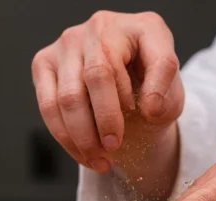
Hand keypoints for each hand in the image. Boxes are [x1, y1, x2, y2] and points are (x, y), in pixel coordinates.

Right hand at [31, 11, 183, 175]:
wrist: (125, 95)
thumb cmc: (148, 93)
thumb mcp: (170, 98)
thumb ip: (165, 99)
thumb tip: (148, 108)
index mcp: (145, 28)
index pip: (155, 57)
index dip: (156, 89)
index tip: (153, 115)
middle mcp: (103, 26)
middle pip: (98, 75)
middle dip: (106, 119)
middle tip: (115, 146)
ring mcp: (70, 42)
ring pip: (69, 96)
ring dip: (84, 137)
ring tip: (101, 159)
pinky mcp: (45, 62)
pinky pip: (49, 105)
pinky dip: (66, 138)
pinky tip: (84, 154)